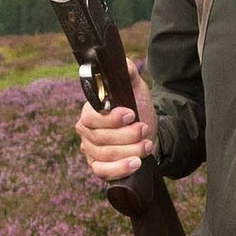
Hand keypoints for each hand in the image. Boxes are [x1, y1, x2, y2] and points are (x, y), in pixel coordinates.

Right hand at [74, 63, 154, 182]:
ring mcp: (91, 151)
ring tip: (147, 144)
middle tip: (145, 129)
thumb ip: (128, 73)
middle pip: (101, 138)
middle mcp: (86, 132)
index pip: (92, 117)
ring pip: (106, 155)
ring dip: (130, 150)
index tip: (132, 114)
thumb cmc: (138, 109)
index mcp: (90, 111)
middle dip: (127, 135)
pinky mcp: (99, 167)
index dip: (111, 118)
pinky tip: (136, 163)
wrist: (149, 134)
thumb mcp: (135, 88)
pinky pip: (103, 172)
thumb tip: (123, 63)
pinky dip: (120, 168)